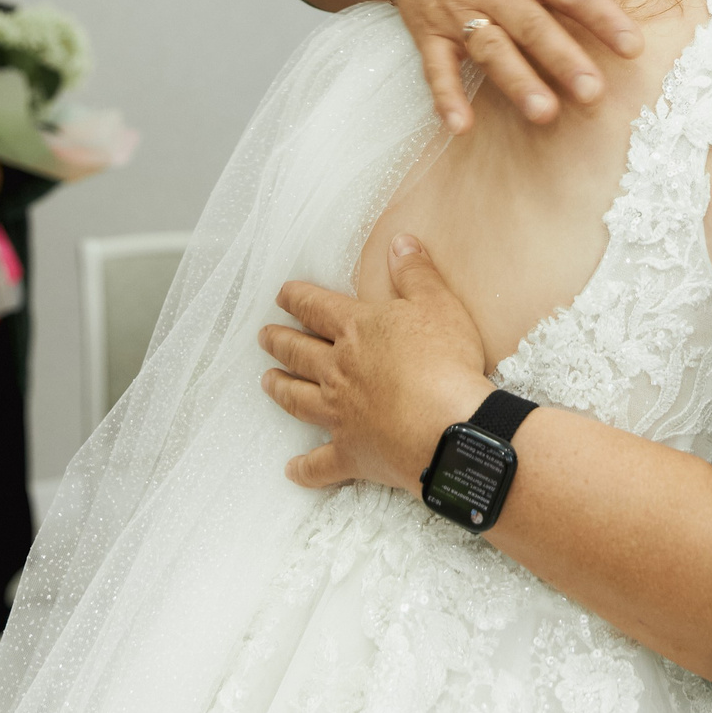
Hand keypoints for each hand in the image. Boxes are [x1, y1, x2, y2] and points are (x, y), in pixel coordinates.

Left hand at [259, 237, 492, 492]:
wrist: (448, 427)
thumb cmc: (446, 362)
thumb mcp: (438, 303)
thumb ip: (415, 272)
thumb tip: (399, 242)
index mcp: (357, 330)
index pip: (316, 307)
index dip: (296, 298)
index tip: (282, 294)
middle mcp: (338, 370)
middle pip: (298, 352)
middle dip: (278, 341)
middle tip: (264, 336)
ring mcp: (340, 413)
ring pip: (297, 399)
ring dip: (280, 388)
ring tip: (266, 381)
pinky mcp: (351, 453)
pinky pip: (319, 465)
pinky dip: (304, 469)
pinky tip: (291, 470)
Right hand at [368, 0, 658, 133]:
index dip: (602, 17)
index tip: (633, 47)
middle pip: (532, 25)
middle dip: (562, 60)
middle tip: (593, 94)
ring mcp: (458, 10)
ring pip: (490, 48)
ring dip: (515, 81)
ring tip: (544, 114)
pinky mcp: (428, 31)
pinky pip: (435, 67)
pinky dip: (444, 96)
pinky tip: (460, 126)